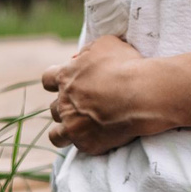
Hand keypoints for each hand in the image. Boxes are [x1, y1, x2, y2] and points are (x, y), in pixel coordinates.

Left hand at [41, 36, 156, 153]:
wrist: (142, 94)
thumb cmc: (125, 65)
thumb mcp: (105, 44)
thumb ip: (87, 52)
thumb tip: (81, 57)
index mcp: (65, 77)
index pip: (47, 80)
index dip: (56, 82)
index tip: (68, 84)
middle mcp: (64, 103)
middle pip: (54, 108)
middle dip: (67, 107)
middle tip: (85, 106)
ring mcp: (73, 126)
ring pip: (57, 135)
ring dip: (68, 130)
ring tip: (83, 128)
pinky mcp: (87, 144)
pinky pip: (79, 147)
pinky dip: (88, 143)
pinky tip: (102, 137)